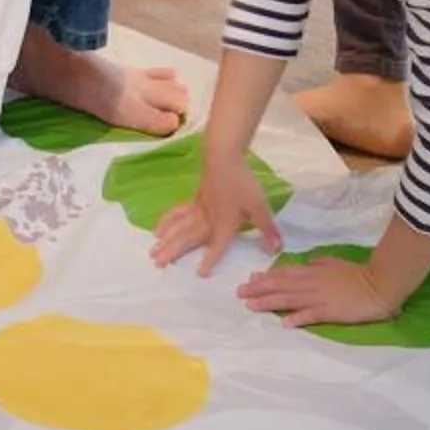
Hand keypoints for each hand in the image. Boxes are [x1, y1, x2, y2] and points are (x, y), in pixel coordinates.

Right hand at [148, 160, 282, 275]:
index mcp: (224, 224)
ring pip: (179, 227)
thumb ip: (267, 230)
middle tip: (156, 263)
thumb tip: (277, 250)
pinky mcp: (194, 198)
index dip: (210, 260)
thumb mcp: (260, 207)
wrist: (223, 156)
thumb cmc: (242, 183)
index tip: (200, 274)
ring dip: (166, 239)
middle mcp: (207, 219)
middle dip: (173, 251)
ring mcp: (198, 208)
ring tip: (153, 250)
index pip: (218, 246)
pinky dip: (167, 221)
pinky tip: (158, 227)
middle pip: (188, 238)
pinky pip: (177, 213)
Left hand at [237, 250, 398, 330]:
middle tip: (239, 293)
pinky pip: (311, 315)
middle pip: (281, 286)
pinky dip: (297, 318)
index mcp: (313, 272)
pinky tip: (284, 323)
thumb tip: (310, 262)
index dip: (266, 277)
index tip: (250, 279)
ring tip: (251, 306)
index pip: (285, 273)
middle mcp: (311, 283)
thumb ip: (321, 263)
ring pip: (289, 299)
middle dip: (259, 289)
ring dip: (269, 302)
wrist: (379, 283)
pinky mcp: (331, 311)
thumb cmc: (358, 273)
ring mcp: (320, 297)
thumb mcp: (336, 263)